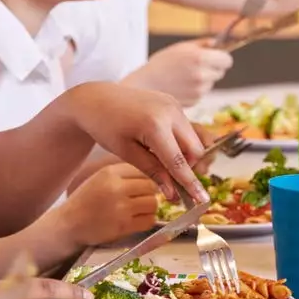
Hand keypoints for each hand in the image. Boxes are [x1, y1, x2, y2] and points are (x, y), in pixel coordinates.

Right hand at [58, 163, 160, 245]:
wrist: (69, 225)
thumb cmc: (86, 201)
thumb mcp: (99, 178)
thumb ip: (122, 174)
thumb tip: (152, 173)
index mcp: (109, 173)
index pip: (143, 170)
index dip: (148, 178)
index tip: (145, 186)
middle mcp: (116, 188)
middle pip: (151, 186)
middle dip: (151, 193)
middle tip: (143, 199)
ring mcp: (120, 208)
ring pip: (153, 203)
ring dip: (150, 208)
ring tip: (140, 210)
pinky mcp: (123, 226)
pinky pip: (149, 220)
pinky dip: (147, 221)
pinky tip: (138, 220)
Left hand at [62, 81, 209, 203]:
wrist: (96, 98)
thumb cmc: (106, 127)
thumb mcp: (127, 153)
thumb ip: (153, 171)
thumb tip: (173, 194)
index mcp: (156, 125)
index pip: (179, 161)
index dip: (191, 183)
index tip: (202, 200)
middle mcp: (171, 112)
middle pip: (196, 149)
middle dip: (189, 167)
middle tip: (173, 179)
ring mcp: (174, 104)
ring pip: (193, 138)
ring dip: (185, 154)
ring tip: (163, 161)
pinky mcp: (173, 102)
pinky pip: (186, 127)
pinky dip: (180, 141)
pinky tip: (161, 146)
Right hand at [129, 40, 233, 107]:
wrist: (145, 85)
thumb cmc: (162, 63)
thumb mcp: (181, 47)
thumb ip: (202, 44)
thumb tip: (217, 43)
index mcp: (201, 58)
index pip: (227, 60)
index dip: (222, 58)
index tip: (217, 57)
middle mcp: (203, 75)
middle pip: (220, 72)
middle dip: (213, 68)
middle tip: (197, 65)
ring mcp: (200, 90)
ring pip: (211, 83)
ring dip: (204, 79)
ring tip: (184, 76)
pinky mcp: (195, 101)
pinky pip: (202, 93)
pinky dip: (196, 89)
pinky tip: (181, 86)